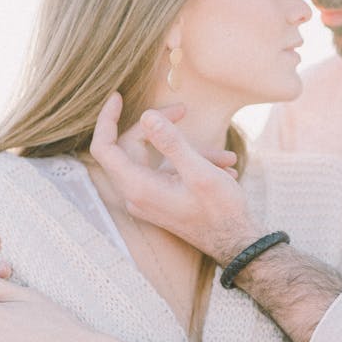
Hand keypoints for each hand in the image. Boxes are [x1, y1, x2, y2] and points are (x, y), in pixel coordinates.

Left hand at [89, 93, 261, 261]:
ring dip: (189, 150)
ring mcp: (149, 198)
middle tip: (184, 110)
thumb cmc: (220, 212)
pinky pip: (168, 171)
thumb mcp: (199, 172)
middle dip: (162, 127)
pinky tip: (224, 167)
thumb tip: (148, 116)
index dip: (107, 119)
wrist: (237, 244)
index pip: (104, 147)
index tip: (117, 97)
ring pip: (156, 158)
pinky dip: (192, 163)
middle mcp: (137, 194)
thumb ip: (172, 143)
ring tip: (225, 156)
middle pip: (133, 147)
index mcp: (137, 187)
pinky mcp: (162, 200)